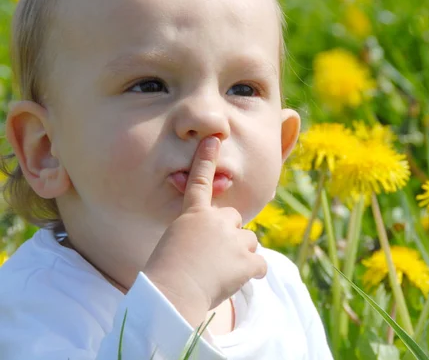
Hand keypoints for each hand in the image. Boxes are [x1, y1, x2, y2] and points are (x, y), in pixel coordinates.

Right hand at [143, 136, 266, 326]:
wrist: (172, 293)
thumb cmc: (164, 275)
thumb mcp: (173, 245)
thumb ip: (194, 236)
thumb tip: (209, 247)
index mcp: (193, 215)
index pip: (200, 181)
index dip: (206, 160)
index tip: (212, 139)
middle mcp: (217, 220)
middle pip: (235, 219)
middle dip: (230, 235)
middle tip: (213, 256)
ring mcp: (234, 239)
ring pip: (249, 242)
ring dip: (240, 255)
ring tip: (220, 272)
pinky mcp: (247, 260)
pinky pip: (259, 265)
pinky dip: (252, 273)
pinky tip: (236, 281)